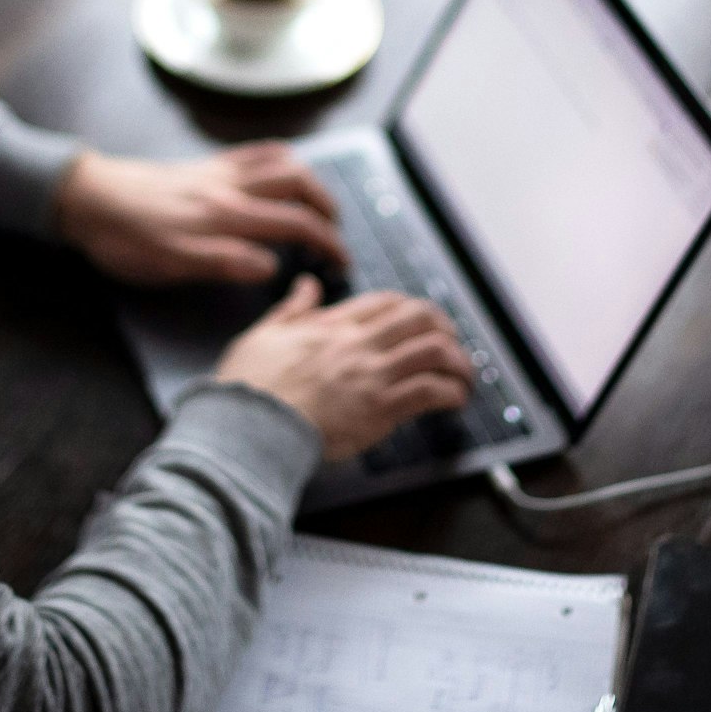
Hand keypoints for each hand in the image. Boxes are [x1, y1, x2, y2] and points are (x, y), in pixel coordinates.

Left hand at [55, 142, 347, 285]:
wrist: (86, 197)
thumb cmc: (124, 238)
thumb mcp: (169, 264)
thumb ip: (223, 262)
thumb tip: (272, 267)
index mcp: (225, 216)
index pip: (294, 224)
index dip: (327, 242)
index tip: (343, 263)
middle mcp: (229, 187)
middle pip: (298, 185)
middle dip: (327, 208)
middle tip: (337, 234)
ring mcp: (218, 171)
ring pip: (282, 162)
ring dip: (310, 181)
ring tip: (319, 204)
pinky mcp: (205, 163)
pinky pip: (254, 151)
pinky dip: (282, 157)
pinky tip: (285, 169)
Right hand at [215, 278, 473, 461]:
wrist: (248, 425)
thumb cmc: (249, 387)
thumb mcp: (263, 334)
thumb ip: (291, 309)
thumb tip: (305, 286)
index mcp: (332, 325)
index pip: (386, 302)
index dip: (411, 308)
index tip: (421, 321)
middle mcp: (358, 344)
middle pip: (421, 317)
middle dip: (445, 328)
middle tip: (451, 345)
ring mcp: (371, 374)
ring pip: (434, 351)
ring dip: (458, 362)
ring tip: (463, 377)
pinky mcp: (379, 408)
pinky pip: (429, 391)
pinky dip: (450, 393)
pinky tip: (455, 400)